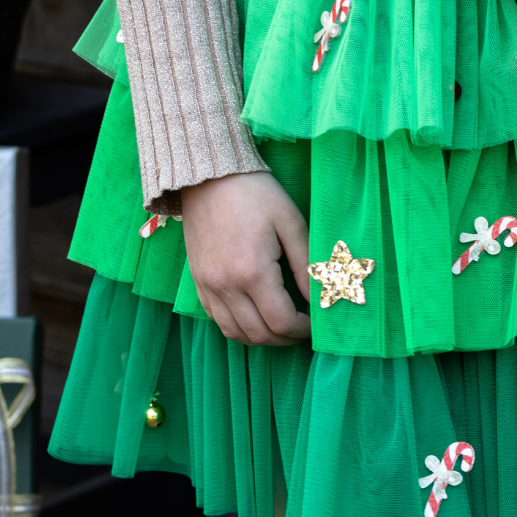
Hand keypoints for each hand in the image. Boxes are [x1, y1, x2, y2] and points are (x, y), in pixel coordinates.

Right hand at [179, 169, 312, 345]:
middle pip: (259, 334)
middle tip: (302, 330)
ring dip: (261, 338)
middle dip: (285, 339)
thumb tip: (318, 299)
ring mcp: (208, 286)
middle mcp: (226, 286)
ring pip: (235, 333)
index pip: (281, 322)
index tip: (316, 325)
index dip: (303, 330)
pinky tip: (254, 317)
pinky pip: (217, 319)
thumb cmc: (256, 194)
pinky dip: (238, 327)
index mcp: (253, 272)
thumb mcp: (291, 223)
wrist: (209, 177)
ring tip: (281, 328)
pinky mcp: (198, 282)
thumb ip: (306, 265)